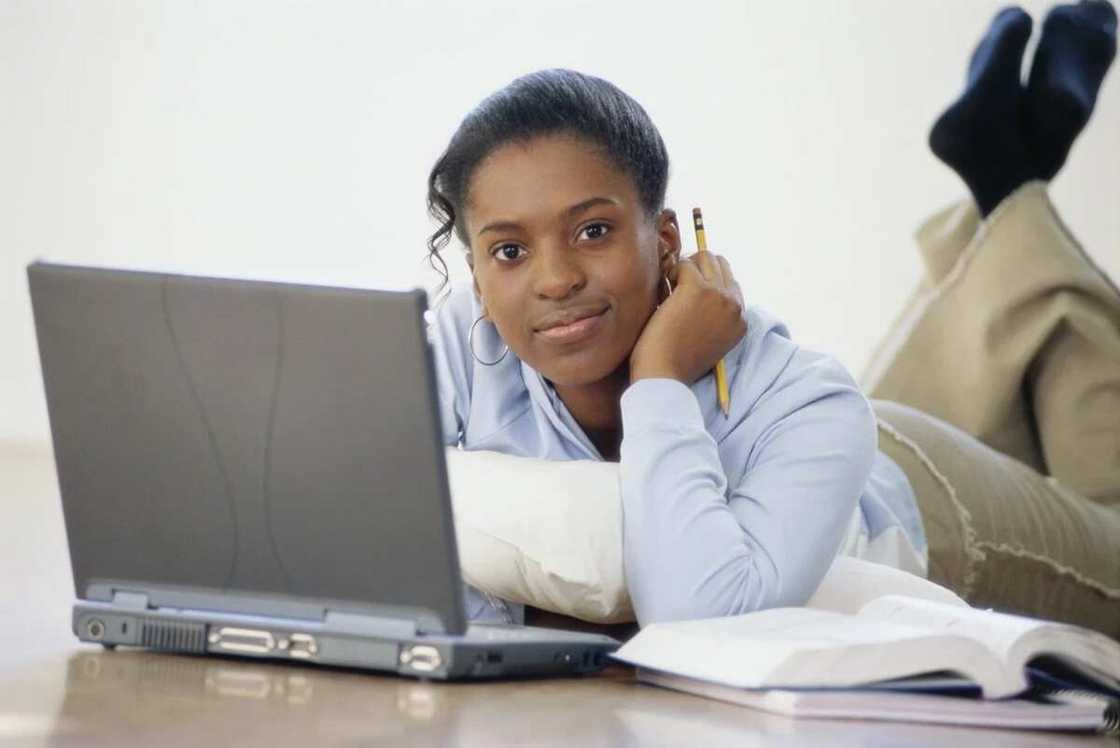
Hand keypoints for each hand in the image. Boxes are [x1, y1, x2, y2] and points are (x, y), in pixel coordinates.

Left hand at [629, 252, 746, 384]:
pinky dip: (672, 272)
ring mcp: (718, 295)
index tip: (687, 291)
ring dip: (684, 267)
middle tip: (676, 285)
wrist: (665, 376)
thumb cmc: (676, 362)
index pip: (730, 283)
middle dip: (697, 268)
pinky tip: (664, 292)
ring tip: (670, 288)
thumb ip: (711, 317)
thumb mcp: (706, 341)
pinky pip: (684, 264)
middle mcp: (735, 306)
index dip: (706, 281)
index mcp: (740, 321)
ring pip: (704, 257)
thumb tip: (696, 289)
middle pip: (720, 264)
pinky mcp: (697, 289)